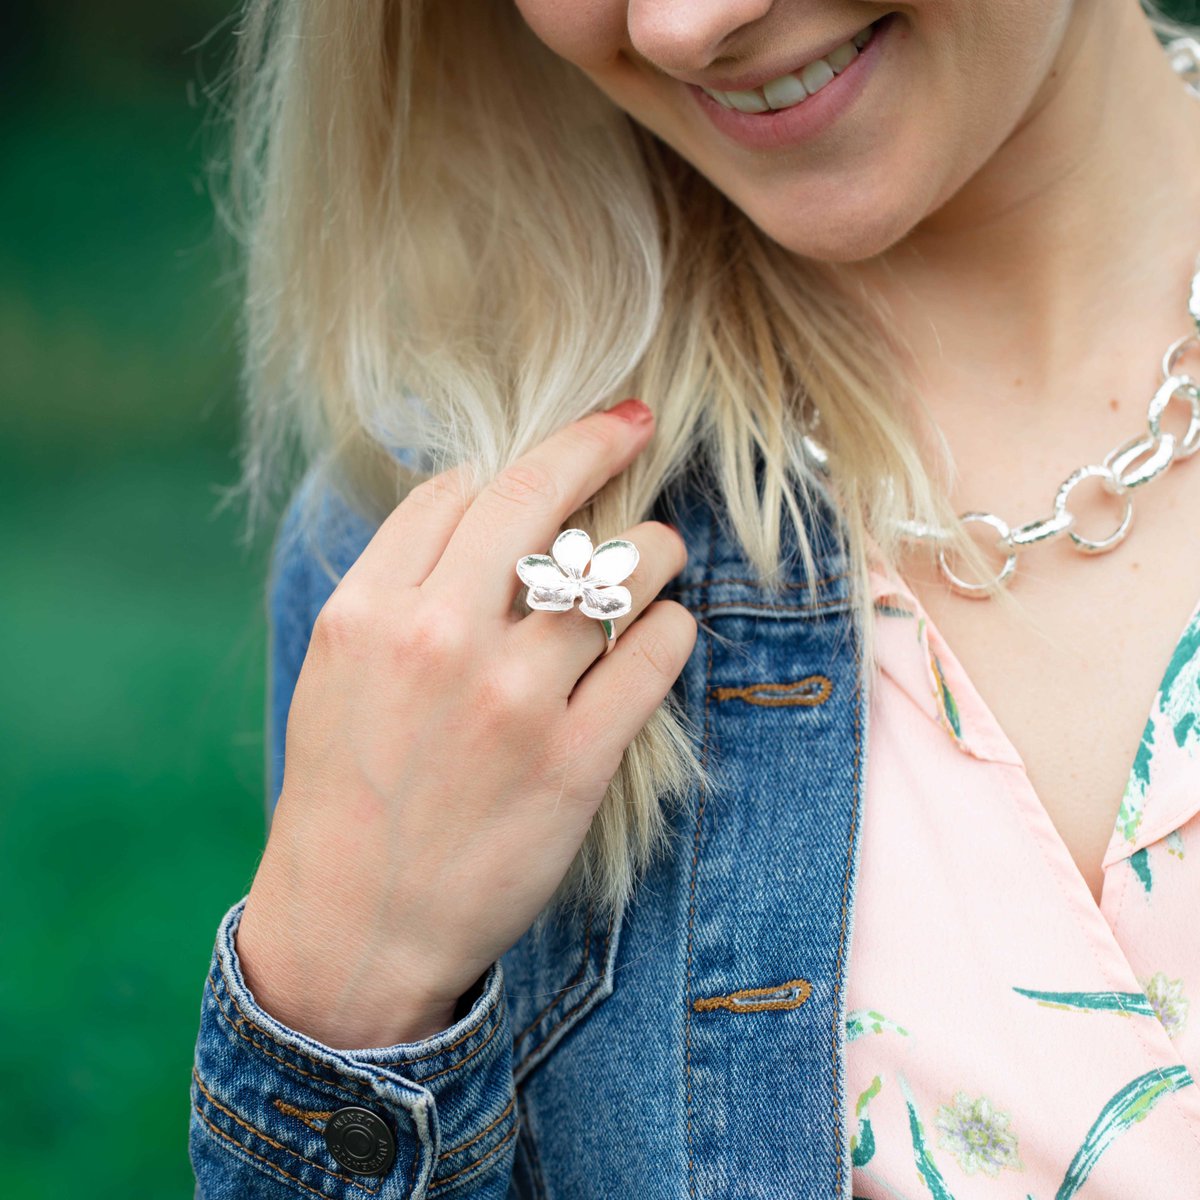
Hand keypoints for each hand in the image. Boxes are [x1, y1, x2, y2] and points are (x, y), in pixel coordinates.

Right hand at [235, 398, 695, 1046]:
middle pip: (537, 500)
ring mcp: (513, 699)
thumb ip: (398, 586)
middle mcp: (439, 639)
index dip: (507, 474)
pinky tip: (665, 631)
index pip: (456, 491)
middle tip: (637, 423)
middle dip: (597, 443)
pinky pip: (654, 657)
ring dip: (653, 547)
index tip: (543, 475)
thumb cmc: (347, 791)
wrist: (358, 926)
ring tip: (662, 550)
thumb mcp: (336, 671)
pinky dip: (671, 630)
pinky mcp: (574, 762)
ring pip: (617, 572)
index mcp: (370, 611)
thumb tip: (477, 511)